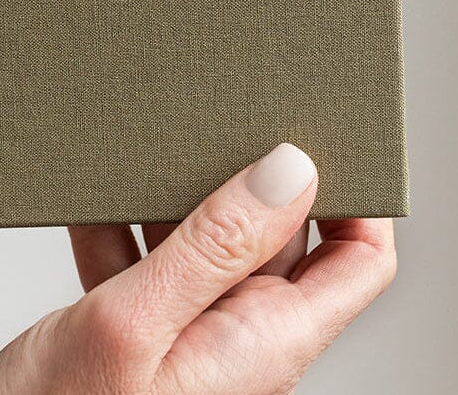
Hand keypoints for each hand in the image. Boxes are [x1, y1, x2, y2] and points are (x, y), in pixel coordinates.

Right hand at [0, 145, 395, 394]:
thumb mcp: (132, 325)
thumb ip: (214, 248)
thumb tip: (291, 171)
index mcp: (263, 342)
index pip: (359, 262)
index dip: (362, 197)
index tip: (334, 134)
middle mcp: (238, 337)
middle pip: (282, 238)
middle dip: (258, 176)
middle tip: (229, 116)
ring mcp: (189, 335)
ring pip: (211, 243)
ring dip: (182, 194)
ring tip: (157, 144)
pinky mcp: (142, 335)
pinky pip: (151, 263)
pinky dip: (127, 224)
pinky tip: (96, 197)